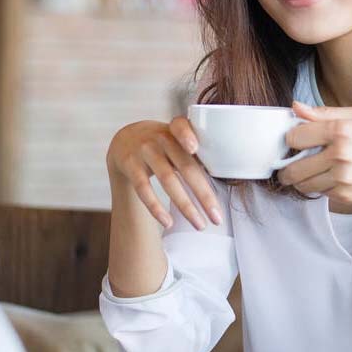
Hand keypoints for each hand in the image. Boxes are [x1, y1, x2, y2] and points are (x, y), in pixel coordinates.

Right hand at [106, 118, 221, 230]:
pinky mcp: (130, 165)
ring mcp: (144, 151)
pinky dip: (156, 207)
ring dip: (185, 205)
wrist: (125, 139)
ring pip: (167, 180)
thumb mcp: (176, 138)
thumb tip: (226, 178)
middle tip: (217, 218)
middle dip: (203, 194)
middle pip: (185, 166)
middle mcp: (160, 138)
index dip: (186, 135)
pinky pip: (143, 188)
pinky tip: (168, 222)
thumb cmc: (162, 143)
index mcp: (176, 130)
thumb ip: (196, 152)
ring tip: (199, 225)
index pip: (180, 127)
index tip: (194, 148)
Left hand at [278, 101, 351, 214]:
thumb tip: (296, 107)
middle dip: (290, 167)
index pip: (295, 137)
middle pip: (293, 167)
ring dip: (302, 180)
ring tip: (313, 172)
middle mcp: (340, 154)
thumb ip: (325, 112)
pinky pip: (318, 193)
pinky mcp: (343, 195)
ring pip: (302, 184)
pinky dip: (321, 188)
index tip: (298, 142)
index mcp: (341, 129)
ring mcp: (341, 177)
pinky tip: (333, 180)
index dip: (293, 139)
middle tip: (295, 164)